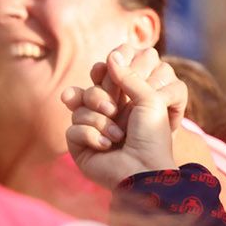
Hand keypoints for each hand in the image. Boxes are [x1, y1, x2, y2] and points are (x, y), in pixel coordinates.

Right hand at [62, 45, 185, 187]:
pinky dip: (91, 137)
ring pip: (79, 111)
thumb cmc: (153, 137)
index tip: (112, 78)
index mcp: (124, 103)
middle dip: (101, 98)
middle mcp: (107, 115)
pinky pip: (72, 130)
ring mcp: (91, 130)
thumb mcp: (150, 100)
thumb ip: (130, 76)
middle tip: (115, 110)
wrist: (145, 170)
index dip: (105, 76)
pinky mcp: (79, 146)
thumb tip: (112, 55)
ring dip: (100, 123)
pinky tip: (106, 147)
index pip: (104, 79)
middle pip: (89, 92)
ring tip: (118, 137)